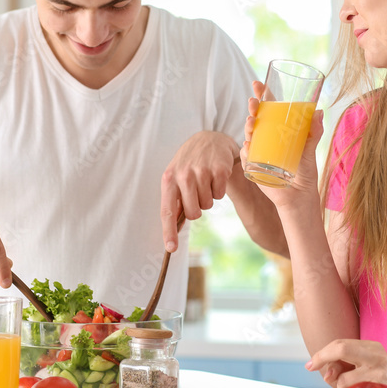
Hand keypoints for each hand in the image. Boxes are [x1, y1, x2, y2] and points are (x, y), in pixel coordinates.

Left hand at [161, 131, 240, 251]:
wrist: (210, 139)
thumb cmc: (190, 163)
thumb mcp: (176, 177)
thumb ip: (174, 201)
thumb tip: (172, 231)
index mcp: (169, 179)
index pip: (167, 210)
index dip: (168, 231)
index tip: (171, 248)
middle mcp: (183, 175)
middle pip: (192, 213)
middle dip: (197, 209)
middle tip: (197, 194)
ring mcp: (201, 171)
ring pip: (207, 205)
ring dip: (208, 198)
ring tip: (206, 181)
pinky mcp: (218, 169)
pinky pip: (219, 195)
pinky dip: (218, 190)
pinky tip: (215, 177)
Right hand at [240, 80, 324, 208]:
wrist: (299, 194)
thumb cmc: (304, 170)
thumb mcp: (310, 147)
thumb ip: (314, 130)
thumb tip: (318, 112)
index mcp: (277, 130)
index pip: (268, 108)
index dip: (262, 95)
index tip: (258, 84)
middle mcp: (265, 138)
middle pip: (255, 118)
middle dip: (253, 108)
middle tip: (254, 102)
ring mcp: (258, 151)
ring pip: (248, 135)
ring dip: (247, 126)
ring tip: (252, 122)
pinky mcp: (253, 166)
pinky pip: (246, 156)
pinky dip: (246, 150)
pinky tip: (248, 146)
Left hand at [306, 339, 386, 387]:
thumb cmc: (377, 383)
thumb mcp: (360, 369)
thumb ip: (340, 367)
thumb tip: (325, 373)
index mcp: (371, 347)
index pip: (340, 343)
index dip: (322, 353)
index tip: (310, 364)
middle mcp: (376, 355)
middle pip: (341, 348)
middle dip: (323, 358)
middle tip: (313, 368)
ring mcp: (380, 372)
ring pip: (343, 379)